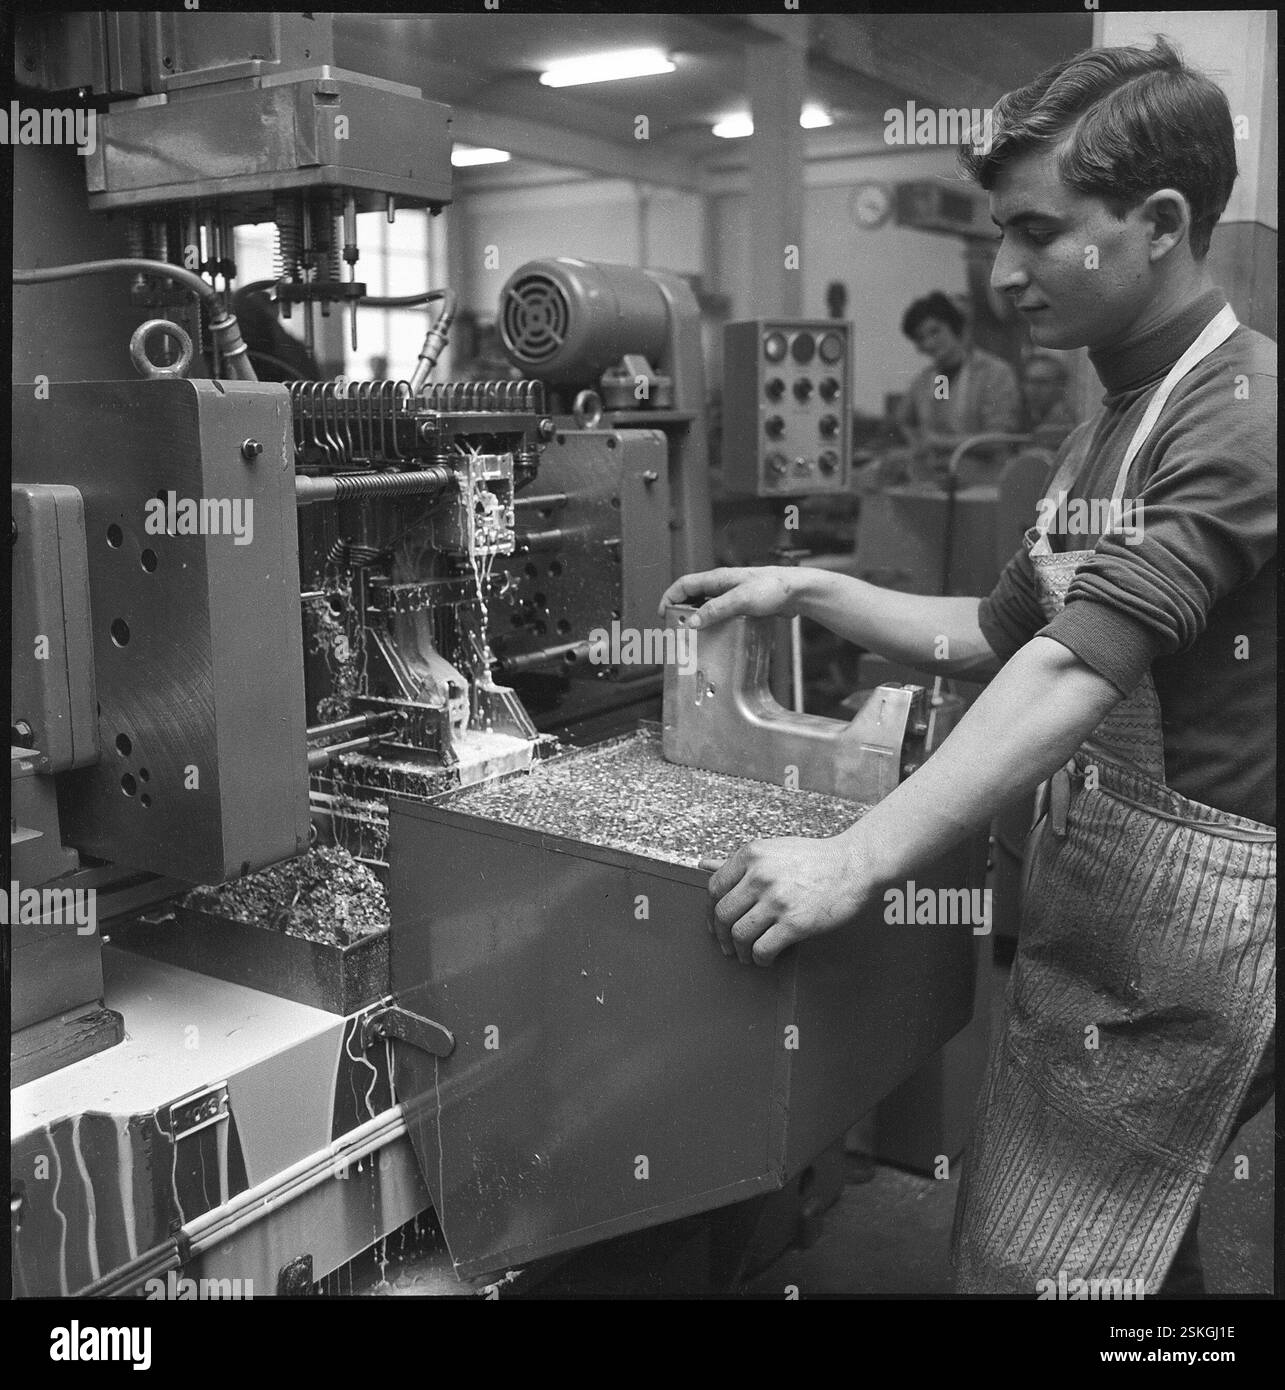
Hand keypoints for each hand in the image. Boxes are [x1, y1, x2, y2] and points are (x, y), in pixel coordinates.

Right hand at [657, 566, 803, 627]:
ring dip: (698, 618)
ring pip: (706, 606)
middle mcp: (723, 585)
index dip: (670, 597)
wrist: (798, 592)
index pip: (684, 585)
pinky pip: (721, 614)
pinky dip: (713, 623)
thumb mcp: (741, 599)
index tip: (663, 614)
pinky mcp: (743, 605)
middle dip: (681, 610)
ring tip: (693, 634)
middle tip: (676, 627)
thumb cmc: (774, 587)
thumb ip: (716, 610)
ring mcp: (732, 595)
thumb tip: (693, 621)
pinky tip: (717, 634)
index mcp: (718, 578)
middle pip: (692, 596)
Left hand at [705, 832, 871, 964]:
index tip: (716, 922)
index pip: (714, 887)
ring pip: (739, 934)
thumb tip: (703, 864)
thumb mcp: (774, 851)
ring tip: (746, 955)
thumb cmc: (815, 858)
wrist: (854, 864)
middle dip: (720, 934)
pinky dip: (759, 959)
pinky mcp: (794, 923)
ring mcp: (776, 900)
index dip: (711, 910)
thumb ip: (740, 862)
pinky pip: (762, 949)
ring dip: (739, 951)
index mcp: (752, 855)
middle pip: (722, 913)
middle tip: (727, 944)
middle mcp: (760, 876)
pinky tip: (766, 958)